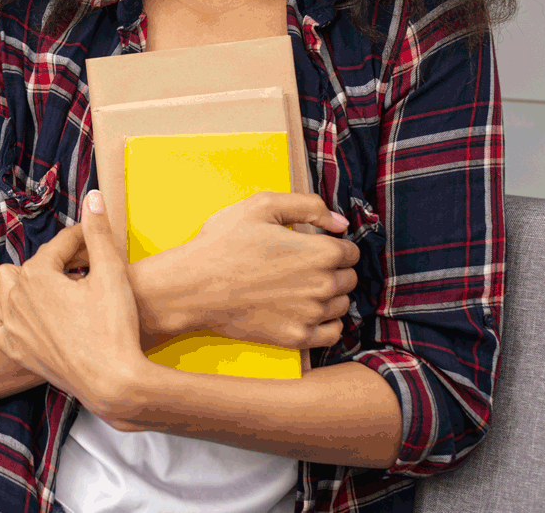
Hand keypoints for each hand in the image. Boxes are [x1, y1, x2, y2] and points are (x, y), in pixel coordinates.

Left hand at [0, 190, 144, 418]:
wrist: (114, 382)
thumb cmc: (116, 327)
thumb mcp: (112, 273)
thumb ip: (98, 231)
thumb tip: (91, 195)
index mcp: (40, 275)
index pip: (58, 247)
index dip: (80, 240)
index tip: (96, 240)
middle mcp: (18, 297)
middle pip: (31, 264)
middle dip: (54, 261)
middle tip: (83, 267)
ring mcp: (12, 324)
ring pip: (5, 286)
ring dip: (24, 278)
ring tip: (50, 279)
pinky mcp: (13, 348)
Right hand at [138, 191, 359, 350]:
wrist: (193, 287)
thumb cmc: (223, 243)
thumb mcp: (261, 206)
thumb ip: (309, 206)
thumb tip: (341, 223)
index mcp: (320, 253)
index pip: (351, 251)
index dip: (335, 244)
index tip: (316, 245)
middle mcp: (323, 286)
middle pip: (349, 278)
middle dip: (333, 269)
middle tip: (304, 265)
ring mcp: (310, 315)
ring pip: (341, 304)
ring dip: (329, 295)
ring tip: (301, 286)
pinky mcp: (297, 337)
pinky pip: (332, 334)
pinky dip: (326, 323)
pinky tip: (307, 311)